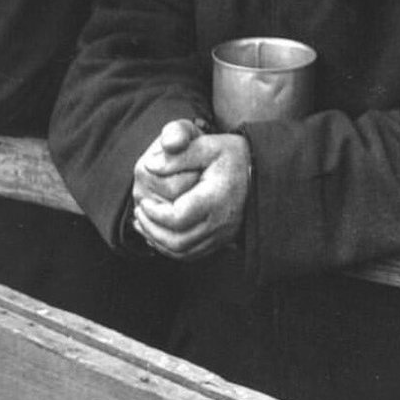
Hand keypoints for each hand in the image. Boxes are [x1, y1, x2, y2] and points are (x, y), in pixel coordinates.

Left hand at [132, 128, 251, 260]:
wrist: (260, 171)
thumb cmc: (233, 156)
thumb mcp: (209, 145)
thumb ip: (180, 154)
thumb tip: (150, 166)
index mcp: (216, 199)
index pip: (177, 218)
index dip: (155, 213)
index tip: (143, 201)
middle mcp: (220, 223)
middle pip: (177, 241)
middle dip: (152, 230)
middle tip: (139, 213)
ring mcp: (221, 236)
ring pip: (182, 252)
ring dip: (158, 241)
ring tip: (144, 223)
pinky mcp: (220, 241)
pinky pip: (190, 254)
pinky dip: (170, 247)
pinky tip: (159, 233)